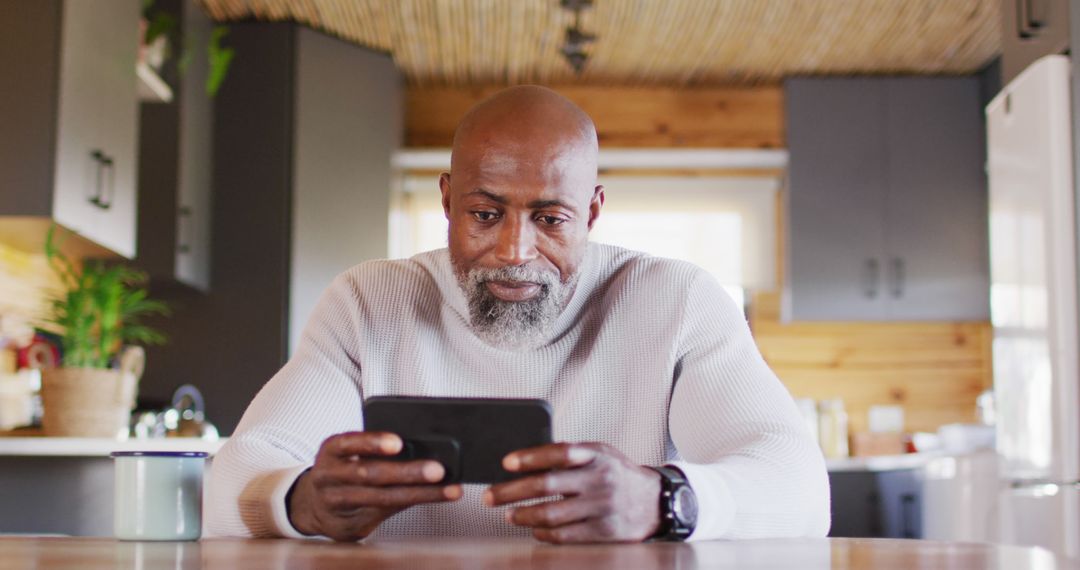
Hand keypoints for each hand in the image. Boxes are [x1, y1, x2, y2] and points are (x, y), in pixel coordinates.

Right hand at [287, 431, 462, 541]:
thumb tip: (422, 445)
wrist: (312, 505)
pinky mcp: (351, 525)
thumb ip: (373, 449)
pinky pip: (386, 514)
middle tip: (437, 469)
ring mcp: (339, 504)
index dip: (372, 442)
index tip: (398, 442)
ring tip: (447, 488)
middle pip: (370, 475)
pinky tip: (435, 497)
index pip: (348, 443)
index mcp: (330, 451)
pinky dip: (413, 504)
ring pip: (382, 499)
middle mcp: (329, 478)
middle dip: (406, 472)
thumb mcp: (347, 453)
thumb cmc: (341, 470)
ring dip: (419, 493)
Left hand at [483, 442, 661, 543]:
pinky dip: (543, 533)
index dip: (531, 456)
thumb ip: (571, 455)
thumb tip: (527, 461)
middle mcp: (600, 480)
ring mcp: (602, 508)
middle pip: (547, 485)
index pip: (559, 453)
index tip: (507, 462)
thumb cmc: (618, 474)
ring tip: (508, 514)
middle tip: (490, 496)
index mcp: (597, 456)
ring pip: (551, 514)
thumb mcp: (600, 454)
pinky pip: (564, 535)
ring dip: (523, 515)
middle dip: (511, 491)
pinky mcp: (604, 532)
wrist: (654, 502)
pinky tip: (534, 529)